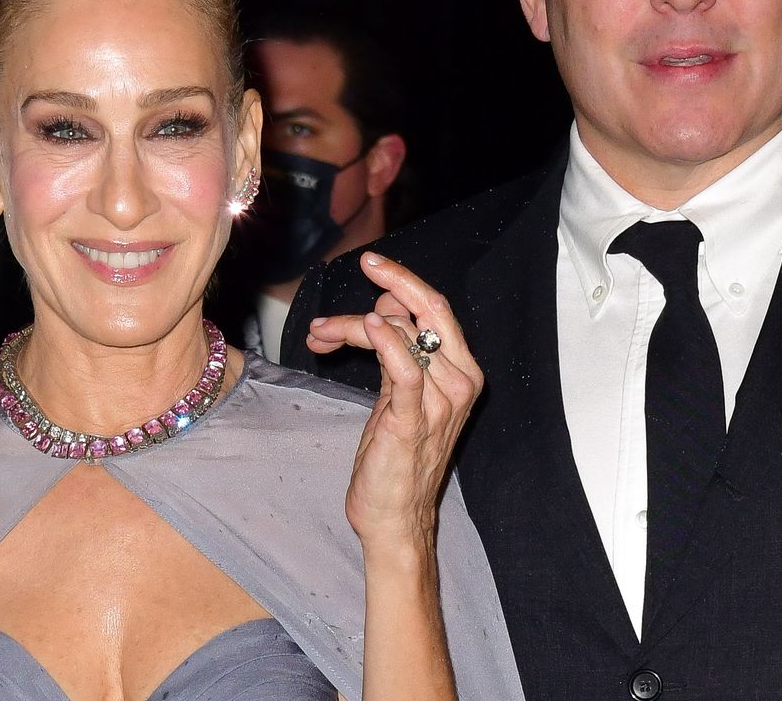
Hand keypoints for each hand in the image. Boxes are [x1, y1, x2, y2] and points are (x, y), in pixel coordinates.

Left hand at [307, 252, 482, 550]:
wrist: (395, 517)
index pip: (438, 310)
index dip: (405, 281)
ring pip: (401, 336)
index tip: (373, 263)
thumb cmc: (395, 455)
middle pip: (432, 311)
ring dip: (354, 324)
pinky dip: (386, 343)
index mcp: (461, 372)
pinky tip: (368, 327)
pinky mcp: (412, 422)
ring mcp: (439, 403)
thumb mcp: (398, 392)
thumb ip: (399, 348)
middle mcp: (459, 383)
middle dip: (396, 279)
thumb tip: (387, 305)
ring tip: (320, 334)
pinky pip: (405, 371)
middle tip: (365, 263)